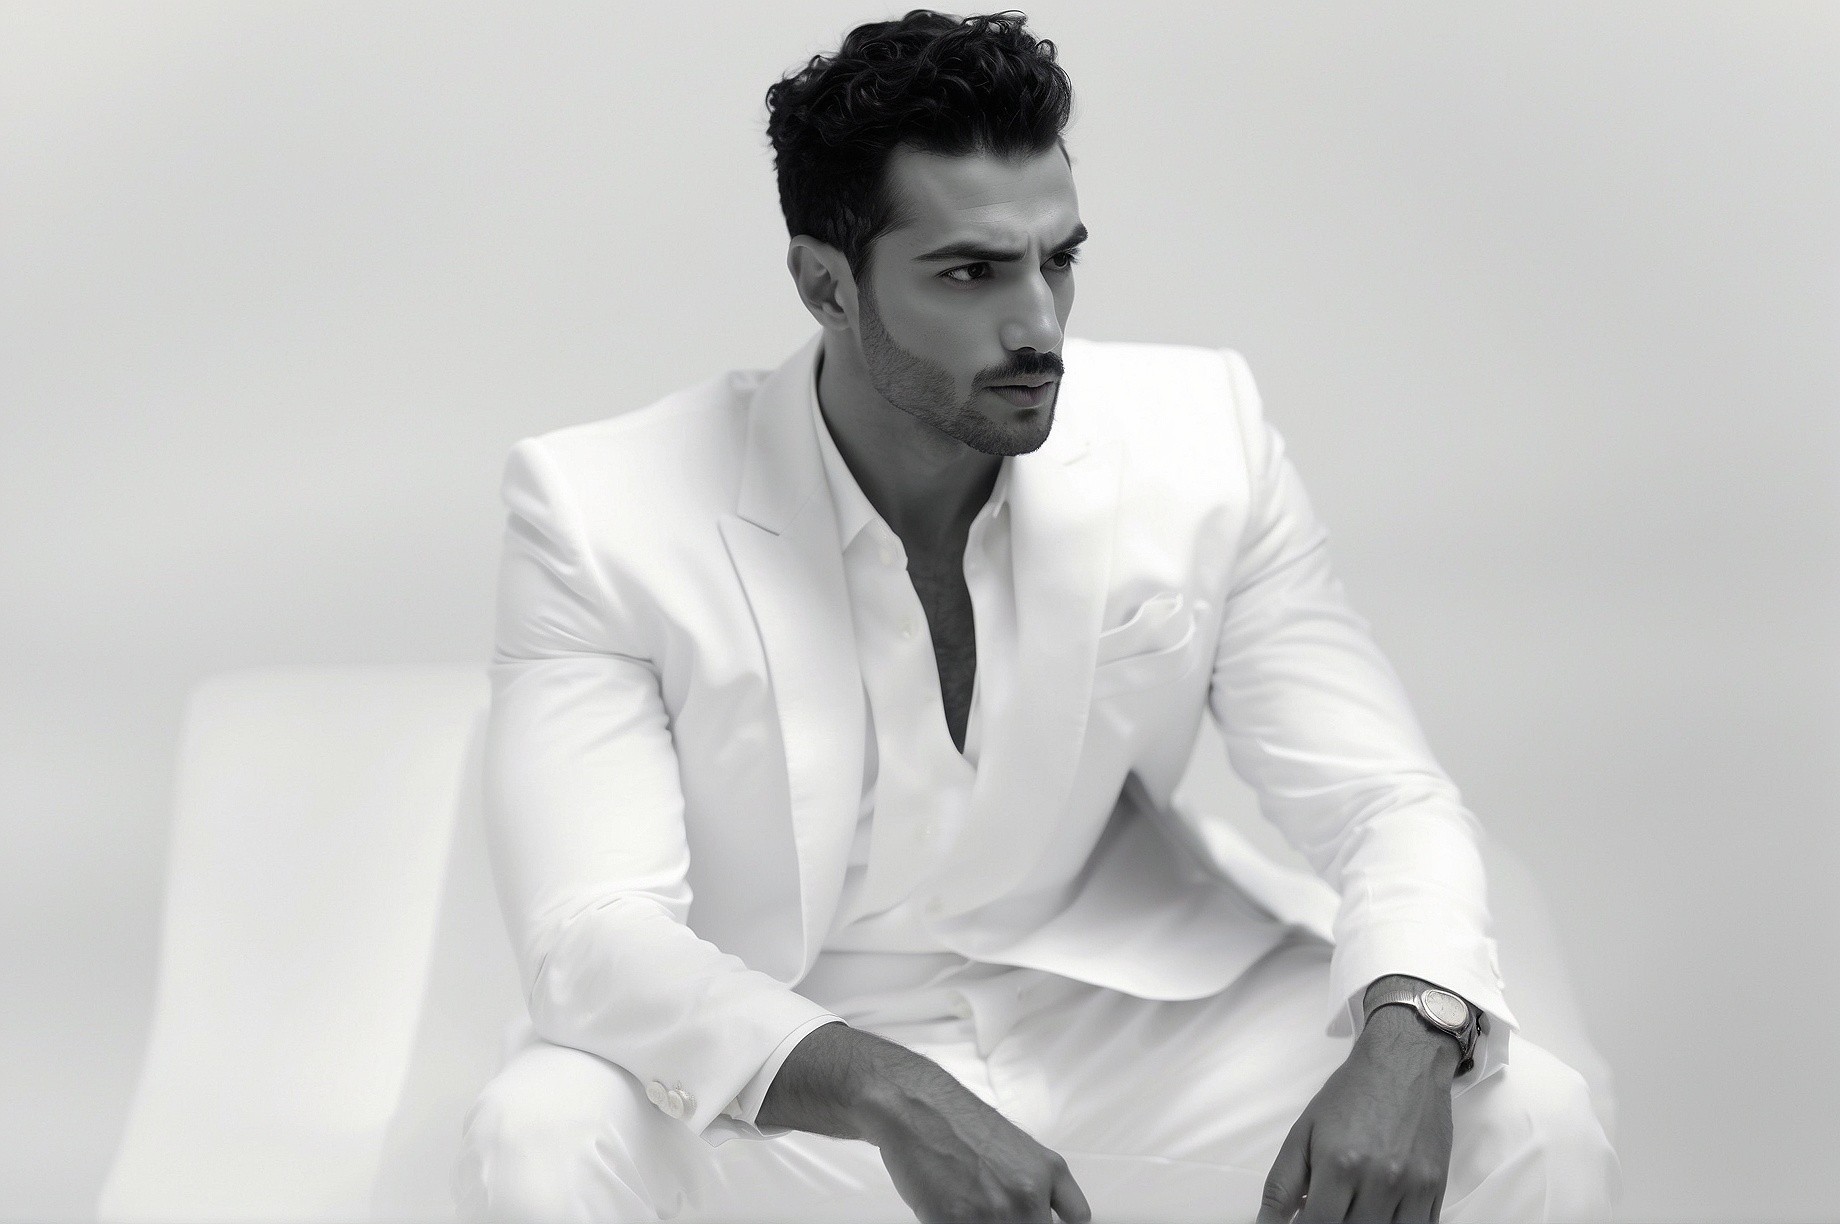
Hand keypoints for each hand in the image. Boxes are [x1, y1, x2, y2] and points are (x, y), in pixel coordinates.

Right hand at [759, 1021, 1090, 1222]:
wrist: (915, 1107)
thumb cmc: (959, 1126)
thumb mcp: (1018, 1150)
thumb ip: (1040, 1187)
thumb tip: (1046, 1217)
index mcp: (1050, 1172)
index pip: (1077, 1220)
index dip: (1051, 1223)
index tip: (1039, 1219)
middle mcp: (1030, 1195)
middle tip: (986, 1208)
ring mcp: (995, 1213)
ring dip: (978, 1223)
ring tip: (965, 1202)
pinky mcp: (958, 1223)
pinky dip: (951, 1223)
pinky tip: (945, 1209)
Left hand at [1256, 1006, 1459, 1222]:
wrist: (1403, 1063)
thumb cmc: (1352, 1094)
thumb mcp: (1304, 1132)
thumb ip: (1282, 1183)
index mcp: (1340, 1163)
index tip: (1303, 1221)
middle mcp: (1379, 1178)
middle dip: (1334, 1222)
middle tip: (1328, 1204)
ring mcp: (1412, 1186)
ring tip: (1352, 1204)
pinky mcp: (1436, 1188)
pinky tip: (1378, 1209)